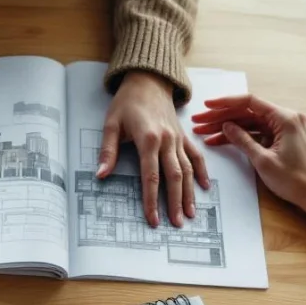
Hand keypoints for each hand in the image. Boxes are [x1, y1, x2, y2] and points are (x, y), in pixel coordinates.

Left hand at [100, 71, 208, 227]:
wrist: (147, 81)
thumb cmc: (126, 103)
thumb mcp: (111, 124)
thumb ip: (108, 150)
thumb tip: (101, 174)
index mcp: (148, 139)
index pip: (151, 176)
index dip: (151, 199)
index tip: (153, 218)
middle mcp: (167, 140)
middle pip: (174, 177)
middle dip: (175, 202)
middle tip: (175, 223)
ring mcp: (178, 138)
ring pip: (187, 169)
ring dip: (189, 193)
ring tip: (190, 214)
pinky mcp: (184, 136)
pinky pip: (196, 155)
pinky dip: (202, 171)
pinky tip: (204, 188)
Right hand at [191, 94, 305, 209]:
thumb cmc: (293, 179)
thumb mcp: (262, 160)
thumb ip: (242, 140)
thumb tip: (226, 126)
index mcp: (285, 118)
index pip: (250, 102)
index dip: (226, 103)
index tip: (207, 105)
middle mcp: (286, 118)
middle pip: (247, 112)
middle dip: (221, 117)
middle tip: (199, 121)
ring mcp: (284, 128)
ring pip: (249, 122)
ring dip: (226, 127)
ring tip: (203, 132)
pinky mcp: (281, 137)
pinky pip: (256, 132)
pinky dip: (239, 136)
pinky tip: (219, 140)